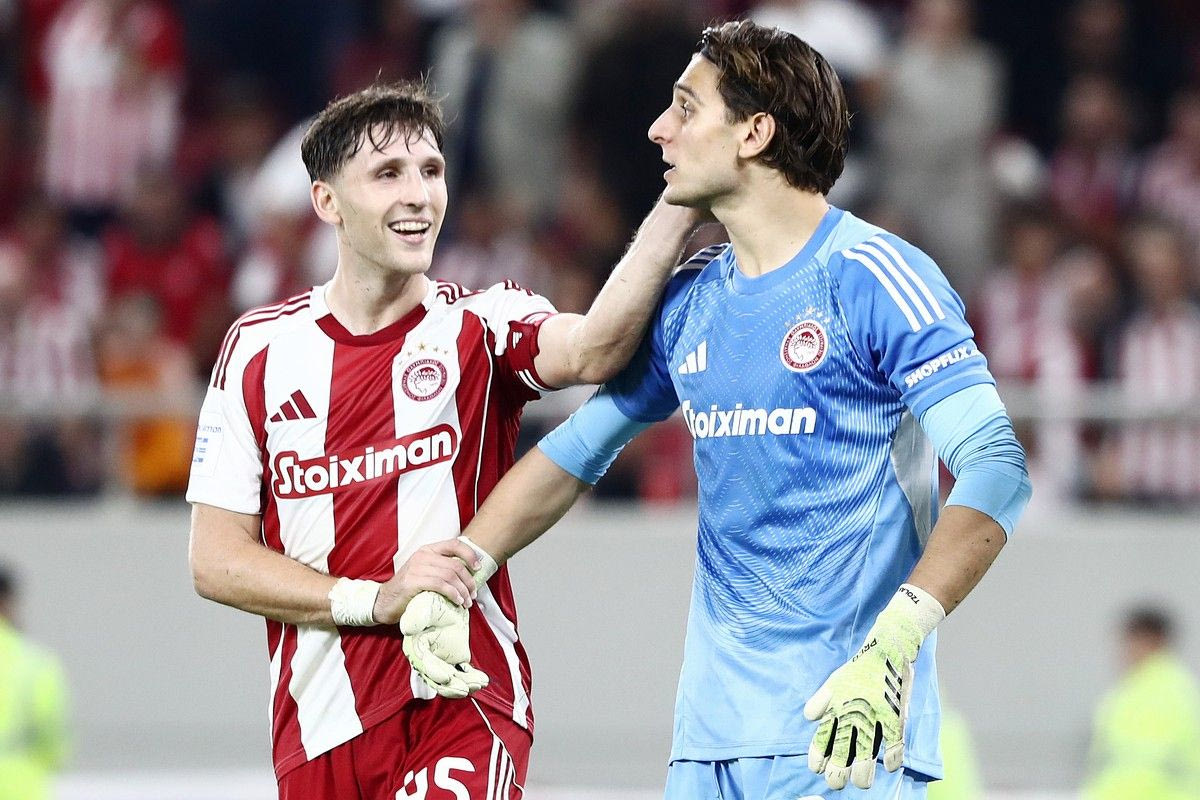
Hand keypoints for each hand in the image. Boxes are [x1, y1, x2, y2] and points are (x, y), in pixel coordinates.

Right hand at [400, 537, 499, 698]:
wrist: (383, 602)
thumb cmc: (408, 591)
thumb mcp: (426, 573)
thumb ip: (442, 570)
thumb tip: (469, 577)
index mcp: (428, 550)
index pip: (454, 544)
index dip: (470, 555)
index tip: (478, 568)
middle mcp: (422, 555)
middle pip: (456, 565)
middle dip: (469, 581)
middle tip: (473, 595)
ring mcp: (416, 567)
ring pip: (450, 575)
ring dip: (463, 590)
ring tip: (466, 602)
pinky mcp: (413, 582)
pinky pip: (440, 585)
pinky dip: (453, 594)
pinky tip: (457, 601)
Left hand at [803, 586, 943, 789]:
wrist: (888, 648)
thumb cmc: (860, 667)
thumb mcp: (834, 680)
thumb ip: (821, 699)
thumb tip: (807, 716)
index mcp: (836, 705)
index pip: (822, 737)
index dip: (818, 756)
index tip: (816, 769)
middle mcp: (853, 714)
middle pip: (843, 751)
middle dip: (838, 772)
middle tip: (836, 783)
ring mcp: (875, 716)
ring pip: (867, 754)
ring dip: (863, 772)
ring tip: (860, 783)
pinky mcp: (895, 716)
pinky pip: (894, 744)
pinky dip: (892, 758)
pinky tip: (888, 767)